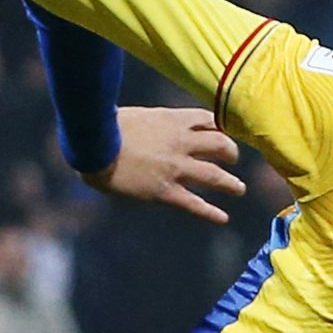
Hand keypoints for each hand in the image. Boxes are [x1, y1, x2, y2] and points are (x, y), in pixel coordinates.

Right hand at [90, 107, 243, 221]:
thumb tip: (152, 125)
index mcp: (173, 120)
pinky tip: (222, 218)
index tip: (223, 132)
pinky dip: (210, 212)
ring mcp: (175, 168)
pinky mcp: (164, 191)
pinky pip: (194, 204)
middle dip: (231, 153)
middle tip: (233, 159)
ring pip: (215, 176)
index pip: (209, 119)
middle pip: (220, 145)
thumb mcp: (137, 115)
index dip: (220, 127)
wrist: (94, 145)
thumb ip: (153, 121)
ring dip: (231, 184)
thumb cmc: (107, 127)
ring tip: (238, 189)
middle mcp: (181, 143)